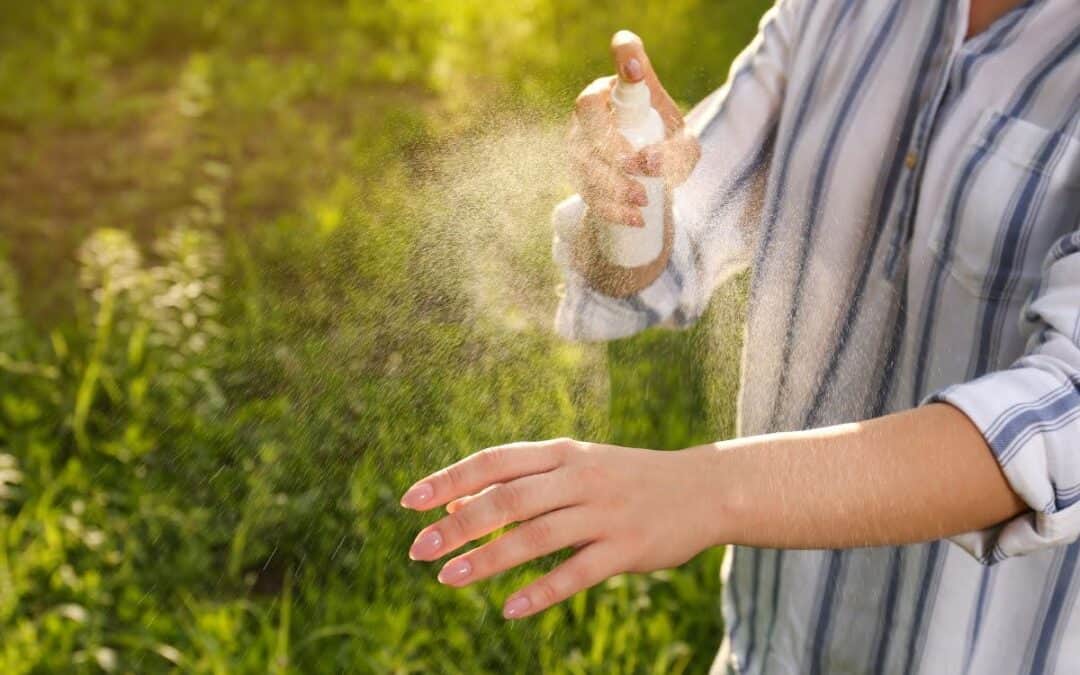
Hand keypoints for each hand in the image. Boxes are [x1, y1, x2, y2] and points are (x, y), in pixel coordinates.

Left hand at [400, 439, 722, 618]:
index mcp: (562, 453)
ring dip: (488, 559)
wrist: (704, 489)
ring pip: (536, 537)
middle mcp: (580, 478)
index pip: (495, 461)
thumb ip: (520, 482)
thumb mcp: (575, 468)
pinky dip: (540, 592)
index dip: (449, 479)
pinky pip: (577, 574)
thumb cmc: (625, 479)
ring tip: (449, 579)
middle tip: (417, 550)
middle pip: (508, 499)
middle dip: (458, 524)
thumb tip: (451, 506)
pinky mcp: (627, 549)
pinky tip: (509, 609)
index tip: (409, 501)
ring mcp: (605, 513)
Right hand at [568, 30, 700, 228]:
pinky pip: (587, 191)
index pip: (621, 59)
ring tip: (644, 199)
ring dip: (613, 182)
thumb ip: (679, 149)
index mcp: (621, 88)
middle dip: (610, 141)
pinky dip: (612, 209)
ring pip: (582, 157)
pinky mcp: (578, 175)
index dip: (625, 58)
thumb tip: (647, 162)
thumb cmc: (665, 149)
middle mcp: (592, 109)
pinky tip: (636, 218)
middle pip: (585, 111)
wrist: (645, 181)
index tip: (637, 68)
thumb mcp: (683, 146)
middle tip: (638, 165)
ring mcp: (578, 142)